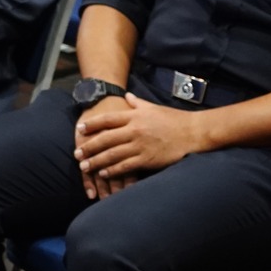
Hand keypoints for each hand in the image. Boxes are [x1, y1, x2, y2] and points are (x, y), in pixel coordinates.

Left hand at [73, 93, 206, 194]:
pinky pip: (126, 166)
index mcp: (135, 116)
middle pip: (106, 139)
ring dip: (96, 161)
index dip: (92, 125)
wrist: (193, 132)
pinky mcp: (147, 159)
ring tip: (84, 166)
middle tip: (77, 153)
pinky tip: (103, 173)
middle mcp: (135, 130)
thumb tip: (126, 96)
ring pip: (113, 154)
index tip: (80, 129)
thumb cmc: (174, 119)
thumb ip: (137, 103)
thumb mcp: (153, 107)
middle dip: (89, 146)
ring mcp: (140, 145)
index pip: (108, 119)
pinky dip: (113, 170)